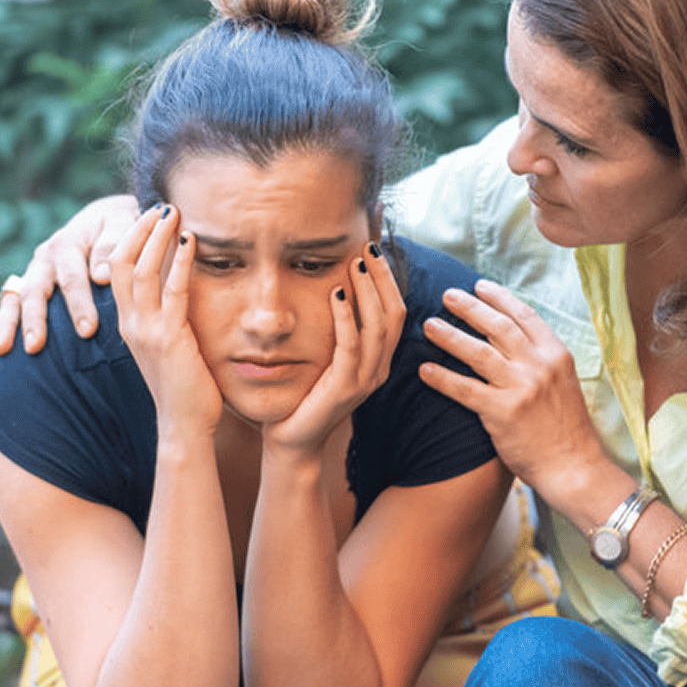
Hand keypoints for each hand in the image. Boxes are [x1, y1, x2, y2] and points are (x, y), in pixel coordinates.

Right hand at [0, 195, 139, 356]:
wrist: (105, 218)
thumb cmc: (118, 225)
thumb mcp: (120, 224)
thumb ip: (112, 246)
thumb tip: (100, 277)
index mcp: (67, 244)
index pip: (72, 277)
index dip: (78, 304)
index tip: (87, 330)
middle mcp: (45, 259)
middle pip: (35, 291)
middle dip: (36, 319)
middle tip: (36, 345)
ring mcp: (34, 273)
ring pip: (15, 299)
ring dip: (9, 325)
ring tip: (1, 352)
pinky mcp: (30, 286)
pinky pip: (11, 307)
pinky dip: (3, 327)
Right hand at [110, 205, 222, 437]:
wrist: (185, 425)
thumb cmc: (186, 386)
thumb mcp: (171, 344)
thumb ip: (170, 316)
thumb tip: (183, 285)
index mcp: (129, 323)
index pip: (118, 269)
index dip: (131, 239)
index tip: (151, 216)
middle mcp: (131, 323)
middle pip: (121, 262)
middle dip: (139, 229)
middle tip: (160, 203)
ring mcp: (146, 330)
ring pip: (142, 270)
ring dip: (158, 236)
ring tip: (173, 210)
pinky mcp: (169, 338)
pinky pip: (173, 291)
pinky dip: (182, 261)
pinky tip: (192, 240)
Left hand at [261, 244, 405, 459]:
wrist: (291, 440)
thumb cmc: (303, 394)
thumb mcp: (325, 355)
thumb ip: (337, 327)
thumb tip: (334, 285)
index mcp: (378, 360)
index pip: (395, 311)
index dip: (387, 279)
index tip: (372, 250)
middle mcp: (378, 369)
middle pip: (393, 314)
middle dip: (382, 277)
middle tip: (367, 247)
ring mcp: (364, 381)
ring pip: (377, 327)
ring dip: (366, 291)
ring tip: (354, 264)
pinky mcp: (344, 389)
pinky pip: (350, 347)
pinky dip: (345, 318)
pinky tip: (335, 295)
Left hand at [419, 278, 607, 501]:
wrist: (574, 466)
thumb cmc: (566, 428)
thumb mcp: (562, 383)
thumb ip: (539, 360)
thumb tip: (510, 339)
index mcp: (556, 354)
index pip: (524, 315)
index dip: (499, 298)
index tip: (479, 286)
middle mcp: (539, 365)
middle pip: (497, 326)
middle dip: (469, 307)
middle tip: (447, 295)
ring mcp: (521, 388)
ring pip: (477, 352)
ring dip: (449, 335)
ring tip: (429, 325)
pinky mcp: (502, 412)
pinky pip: (464, 389)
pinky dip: (442, 377)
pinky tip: (424, 369)